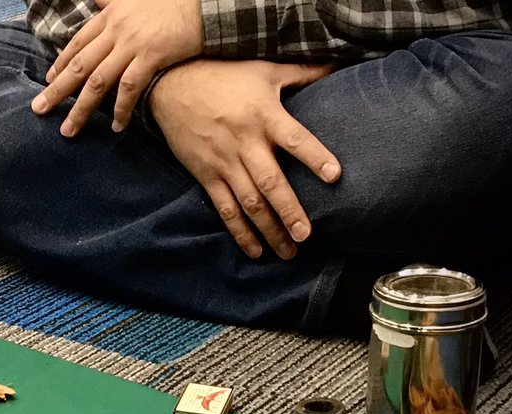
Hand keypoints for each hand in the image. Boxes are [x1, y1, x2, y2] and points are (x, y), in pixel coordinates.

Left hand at [31, 0, 200, 136]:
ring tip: (69, 130)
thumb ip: (112, 3)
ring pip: (98, 81)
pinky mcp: (150, 56)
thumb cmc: (173, 2)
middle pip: (79, 65)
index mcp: (110, 15)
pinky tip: (115, 126)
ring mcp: (131, 44)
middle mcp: (115, 29)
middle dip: (57, 90)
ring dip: (81, 109)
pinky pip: (129, 88)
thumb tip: (96, 3)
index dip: (61, 63)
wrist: (205, 4)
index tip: (49, 80)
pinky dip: (121, 109)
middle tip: (39, 110)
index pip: (78, 42)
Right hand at [149, 59, 340, 258]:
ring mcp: (224, 163)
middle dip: (289, 211)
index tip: (335, 176)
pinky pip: (225, 209)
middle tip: (306, 235)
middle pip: (270, 182)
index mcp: (264, 116)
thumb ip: (302, 72)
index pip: (295, 139)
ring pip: (249, 203)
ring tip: (288, 251)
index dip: (315, 156)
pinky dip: (240, 232)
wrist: (172, 86)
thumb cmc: (224, 76)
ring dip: (269, 229)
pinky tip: (255, 250)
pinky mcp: (206, 175)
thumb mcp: (264, 70)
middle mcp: (244, 143)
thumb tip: (339, 64)